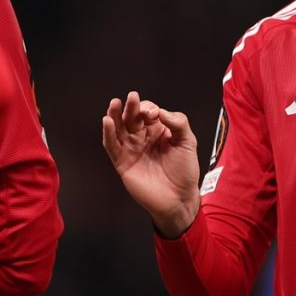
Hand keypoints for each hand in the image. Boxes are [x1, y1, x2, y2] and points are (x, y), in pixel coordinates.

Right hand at [102, 91, 199, 237]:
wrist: (178, 198)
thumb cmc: (185, 171)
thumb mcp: (188, 142)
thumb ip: (178, 123)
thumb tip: (161, 111)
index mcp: (158, 130)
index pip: (148, 112)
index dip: (148, 108)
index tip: (154, 114)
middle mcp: (142, 137)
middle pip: (131, 117)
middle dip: (131, 107)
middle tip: (132, 98)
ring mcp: (131, 149)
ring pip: (118, 128)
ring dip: (115, 115)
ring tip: (114, 103)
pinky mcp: (122, 162)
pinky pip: (112, 146)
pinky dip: (108, 134)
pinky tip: (107, 121)